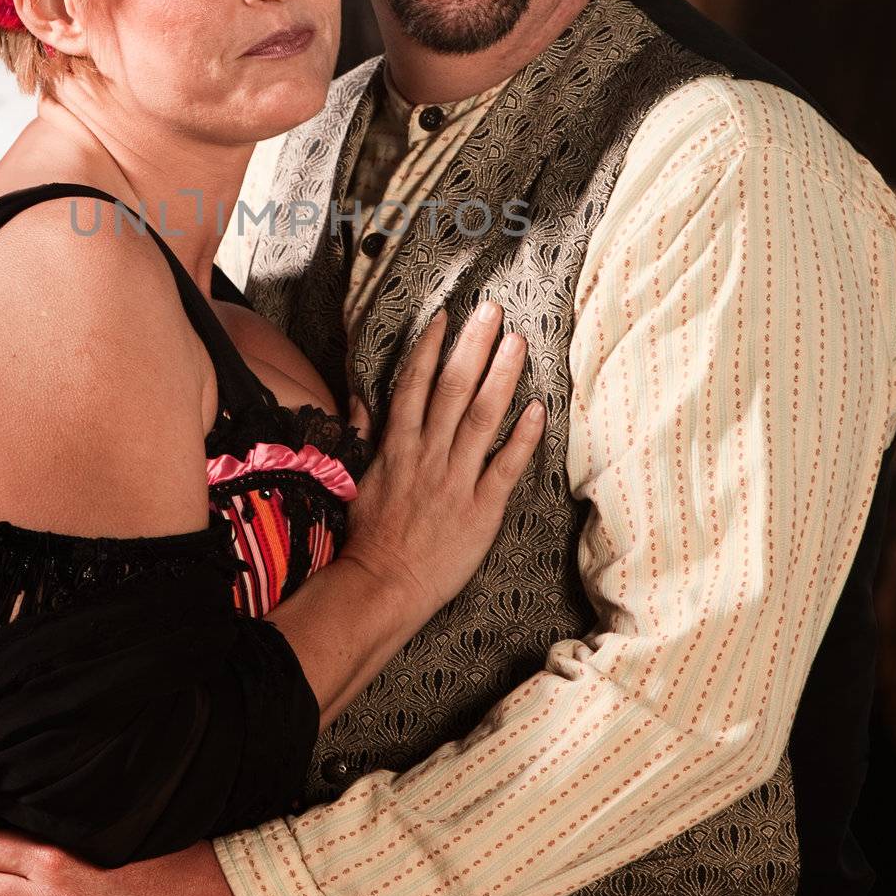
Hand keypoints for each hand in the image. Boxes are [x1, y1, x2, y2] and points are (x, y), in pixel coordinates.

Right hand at [342, 304, 543, 621]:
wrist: (381, 585)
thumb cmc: (368, 534)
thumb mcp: (357, 476)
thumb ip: (363, 434)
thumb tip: (360, 398)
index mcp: (398, 445)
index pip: (415, 383)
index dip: (432, 346)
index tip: (446, 316)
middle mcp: (428, 454)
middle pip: (454, 388)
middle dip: (473, 345)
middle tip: (491, 310)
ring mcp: (457, 480)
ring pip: (483, 417)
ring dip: (501, 376)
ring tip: (517, 343)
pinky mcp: (481, 509)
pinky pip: (506, 467)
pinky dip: (523, 437)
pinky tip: (539, 408)